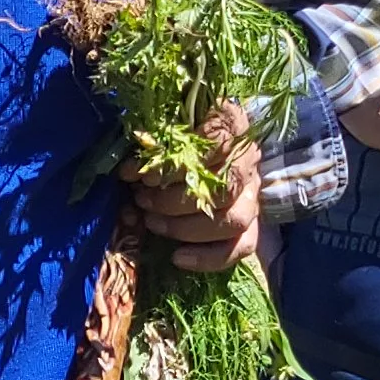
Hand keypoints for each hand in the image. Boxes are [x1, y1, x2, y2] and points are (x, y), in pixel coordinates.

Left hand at [124, 99, 258, 272]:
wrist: (198, 144)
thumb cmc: (171, 130)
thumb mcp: (160, 122)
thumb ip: (149, 138)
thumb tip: (128, 171)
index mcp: (232, 123)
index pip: (217, 140)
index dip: (175, 162)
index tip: (142, 174)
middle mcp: (248, 159)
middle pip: (223, 188)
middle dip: (173, 200)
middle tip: (141, 198)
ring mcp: (252, 192)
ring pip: (233, 219)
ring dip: (185, 227)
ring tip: (151, 221)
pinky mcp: (250, 221)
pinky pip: (242, 246)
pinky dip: (208, 257)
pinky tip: (177, 257)